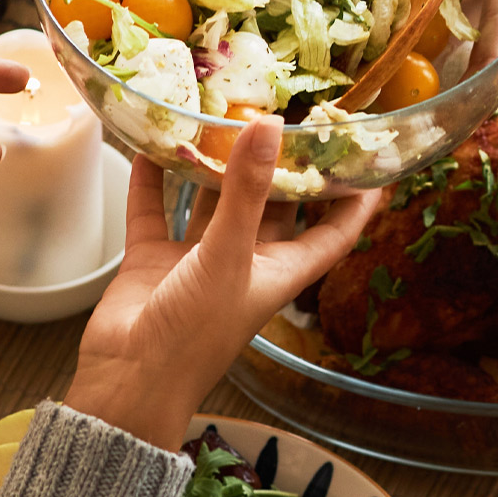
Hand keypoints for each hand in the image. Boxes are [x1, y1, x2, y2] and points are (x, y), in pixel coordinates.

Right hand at [67, 117, 377, 450]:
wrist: (127, 382)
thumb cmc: (193, 335)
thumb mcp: (228, 257)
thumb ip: (246, 192)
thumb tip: (268, 127)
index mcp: (280, 273)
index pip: (334, 233)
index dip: (355, 201)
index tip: (370, 160)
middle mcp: (244, 263)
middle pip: (272, 207)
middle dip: (278, 167)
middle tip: (284, 114)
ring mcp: (197, 262)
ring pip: (212, 203)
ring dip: (211, 168)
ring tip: (215, 117)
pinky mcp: (153, 261)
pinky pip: (156, 212)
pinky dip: (153, 182)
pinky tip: (149, 146)